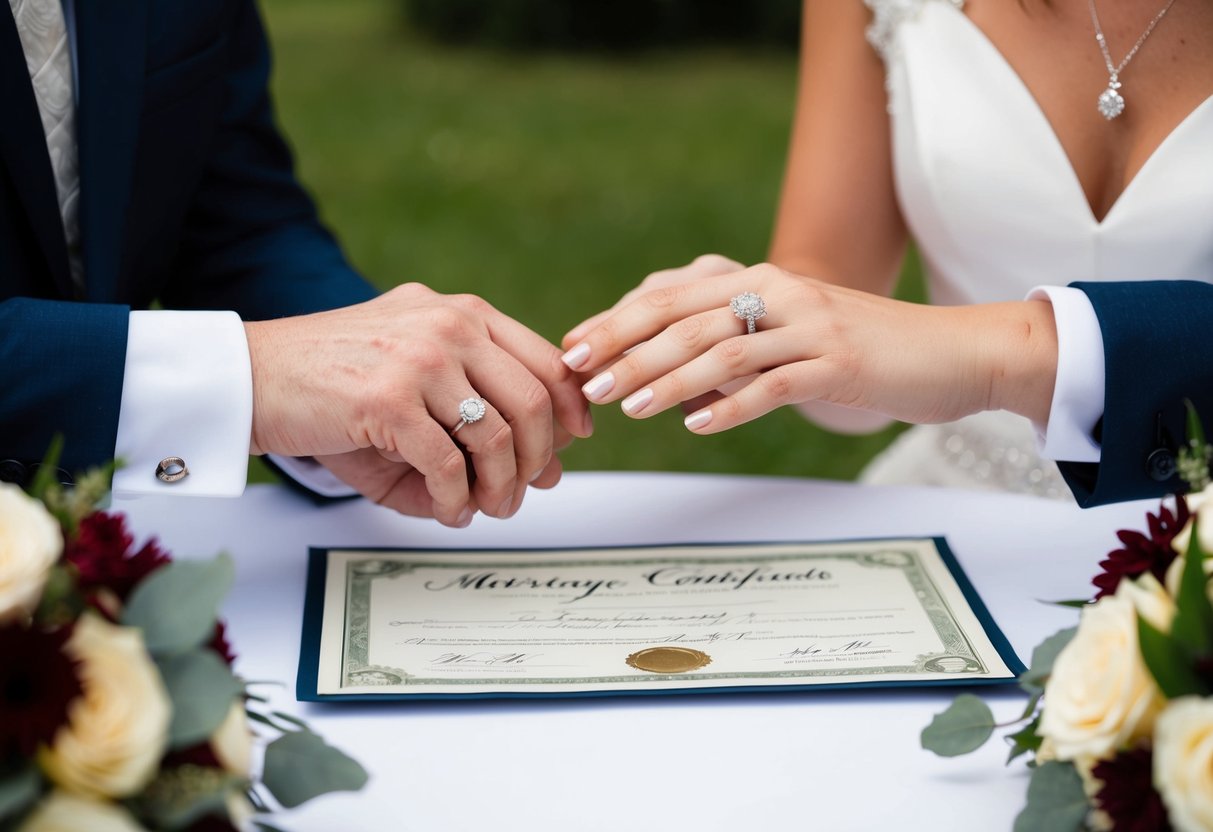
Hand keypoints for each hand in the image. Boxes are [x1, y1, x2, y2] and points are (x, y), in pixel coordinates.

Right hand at [245, 284, 590, 526]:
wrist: (253, 376)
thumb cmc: (337, 383)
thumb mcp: (416, 383)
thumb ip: (481, 415)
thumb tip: (547, 471)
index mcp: (462, 313)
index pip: (544, 359)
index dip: (570, 406)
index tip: (574, 441)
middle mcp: (448, 326)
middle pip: (531, 402)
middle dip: (538, 459)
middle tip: (524, 492)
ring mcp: (418, 359)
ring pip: (495, 436)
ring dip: (500, 487)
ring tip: (486, 509)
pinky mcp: (387, 400)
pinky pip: (448, 465)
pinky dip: (456, 500)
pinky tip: (449, 510)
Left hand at [559, 263, 1057, 433]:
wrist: (954, 352)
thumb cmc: (864, 351)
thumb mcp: (793, 336)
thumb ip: (736, 347)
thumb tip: (671, 387)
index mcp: (762, 281)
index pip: (671, 296)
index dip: (617, 320)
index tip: (572, 349)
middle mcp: (780, 293)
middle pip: (685, 317)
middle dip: (626, 349)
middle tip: (583, 381)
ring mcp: (810, 326)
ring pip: (722, 350)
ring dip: (666, 379)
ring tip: (625, 406)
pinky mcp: (838, 363)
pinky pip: (773, 384)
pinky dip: (731, 406)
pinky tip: (697, 427)